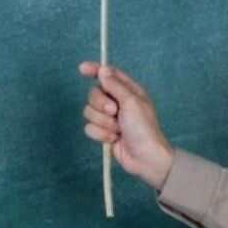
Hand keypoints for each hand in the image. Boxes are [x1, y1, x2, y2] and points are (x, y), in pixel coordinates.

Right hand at [77, 61, 174, 190]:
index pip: (108, 75)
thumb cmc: (144, 128)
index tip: (82, 69)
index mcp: (128, 91)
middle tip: (115, 112)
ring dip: (103, 122)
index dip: (95, 70)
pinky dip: (101, 134)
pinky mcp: (103, 132)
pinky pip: (89, 128)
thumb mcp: (132, 102)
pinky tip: (114, 139)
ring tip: (118, 129)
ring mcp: (110, 118)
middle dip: (101, 104)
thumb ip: (115, 85)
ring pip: (89, 112)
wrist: (145, 157)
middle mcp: (117, 102)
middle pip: (94, 93)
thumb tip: (103, 70)